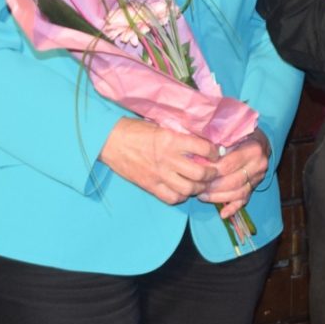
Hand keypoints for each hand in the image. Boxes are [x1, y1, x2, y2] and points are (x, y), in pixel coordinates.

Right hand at [100, 118, 217, 204]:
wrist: (109, 141)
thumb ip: (178, 134)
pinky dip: (180, 196)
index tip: (215, 153)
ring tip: (199, 183)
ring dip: (198, 187)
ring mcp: (159, 175)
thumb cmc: (133, 129)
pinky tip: (182, 190)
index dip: (214, 152)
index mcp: (171, 139)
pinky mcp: (150, 186)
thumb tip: (199, 140)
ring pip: (188, 189)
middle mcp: (167, 158)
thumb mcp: (159, 125)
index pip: (203, 148)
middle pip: (200, 173)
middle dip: (211, 174)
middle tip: (212, 171)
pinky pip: (172, 198)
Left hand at [198, 128, 271, 220]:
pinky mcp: (256, 186)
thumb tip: (198, 151)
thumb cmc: (242, 133)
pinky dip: (233, 208)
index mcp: (253, 149)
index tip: (196, 171)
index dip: (210, 170)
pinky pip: (245, 200)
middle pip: (233, 181)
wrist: (260, 140)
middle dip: (212, 186)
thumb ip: (219, 140)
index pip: (228, 165)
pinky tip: (222, 214)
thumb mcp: (233, 131)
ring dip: (219, 198)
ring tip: (202, 196)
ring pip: (238, 193)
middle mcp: (259, 165)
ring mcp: (259, 178)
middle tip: (196, 187)